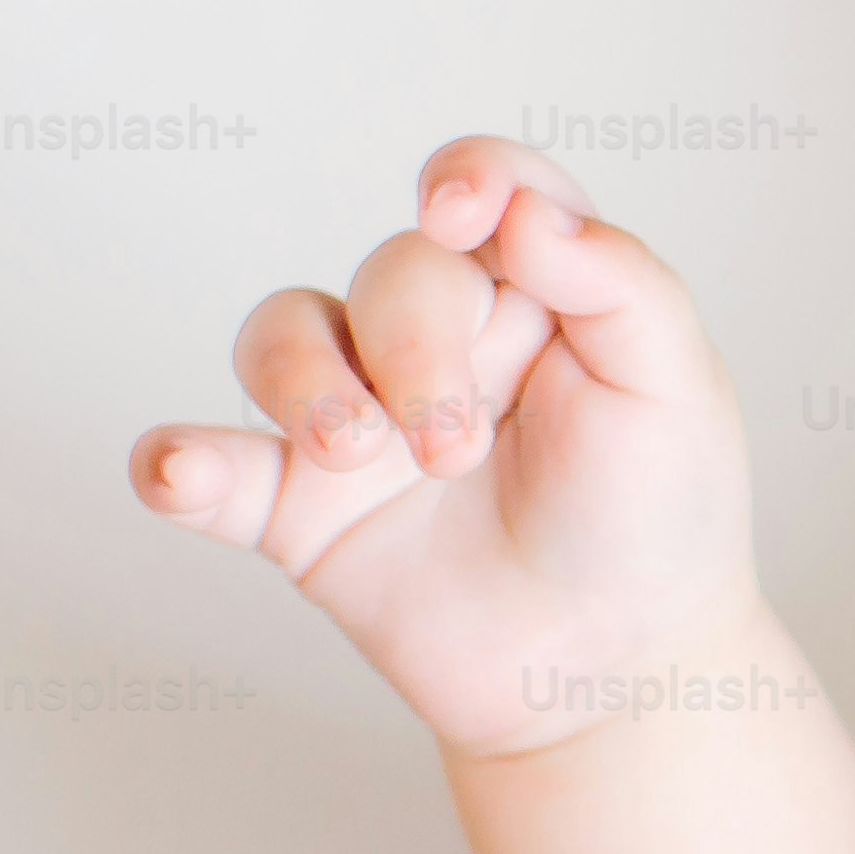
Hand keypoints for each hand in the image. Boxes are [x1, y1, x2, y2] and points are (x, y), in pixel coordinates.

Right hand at [127, 134, 764, 754]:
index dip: (466, 180)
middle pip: (390, 275)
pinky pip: (213, 466)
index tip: (457, 215)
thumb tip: (525, 212)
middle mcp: (441, 342)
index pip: (490, 194)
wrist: (618, 673)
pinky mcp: (304, 510)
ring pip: (281, 338)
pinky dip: (178, 461)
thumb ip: (619, 286)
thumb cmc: (658, 521)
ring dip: (302, 383)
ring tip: (355, 455)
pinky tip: (178, 474)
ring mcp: (362, 420)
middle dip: (414, 345)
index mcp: (538, 296)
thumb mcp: (676, 394)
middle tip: (458, 447)